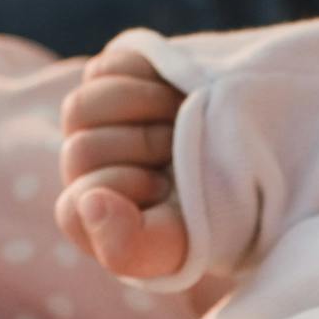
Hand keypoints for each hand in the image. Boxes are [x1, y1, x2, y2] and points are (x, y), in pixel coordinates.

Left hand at [56, 44, 186, 281]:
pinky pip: (103, 71)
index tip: (165, 190)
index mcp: (89, 217)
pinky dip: (144, 76)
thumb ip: (125, 247)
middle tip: (182, 150)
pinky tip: (172, 91)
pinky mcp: (103, 80)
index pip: (74, 205)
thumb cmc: (206, 214)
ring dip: (142, 108)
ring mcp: (89, 123)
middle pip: (80, 152)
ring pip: (79, 108)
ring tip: (181, 116)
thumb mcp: (173, 244)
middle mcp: (84, 170)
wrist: (244, 160)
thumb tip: (88, 203)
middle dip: (144, 148)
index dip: (124, 189)